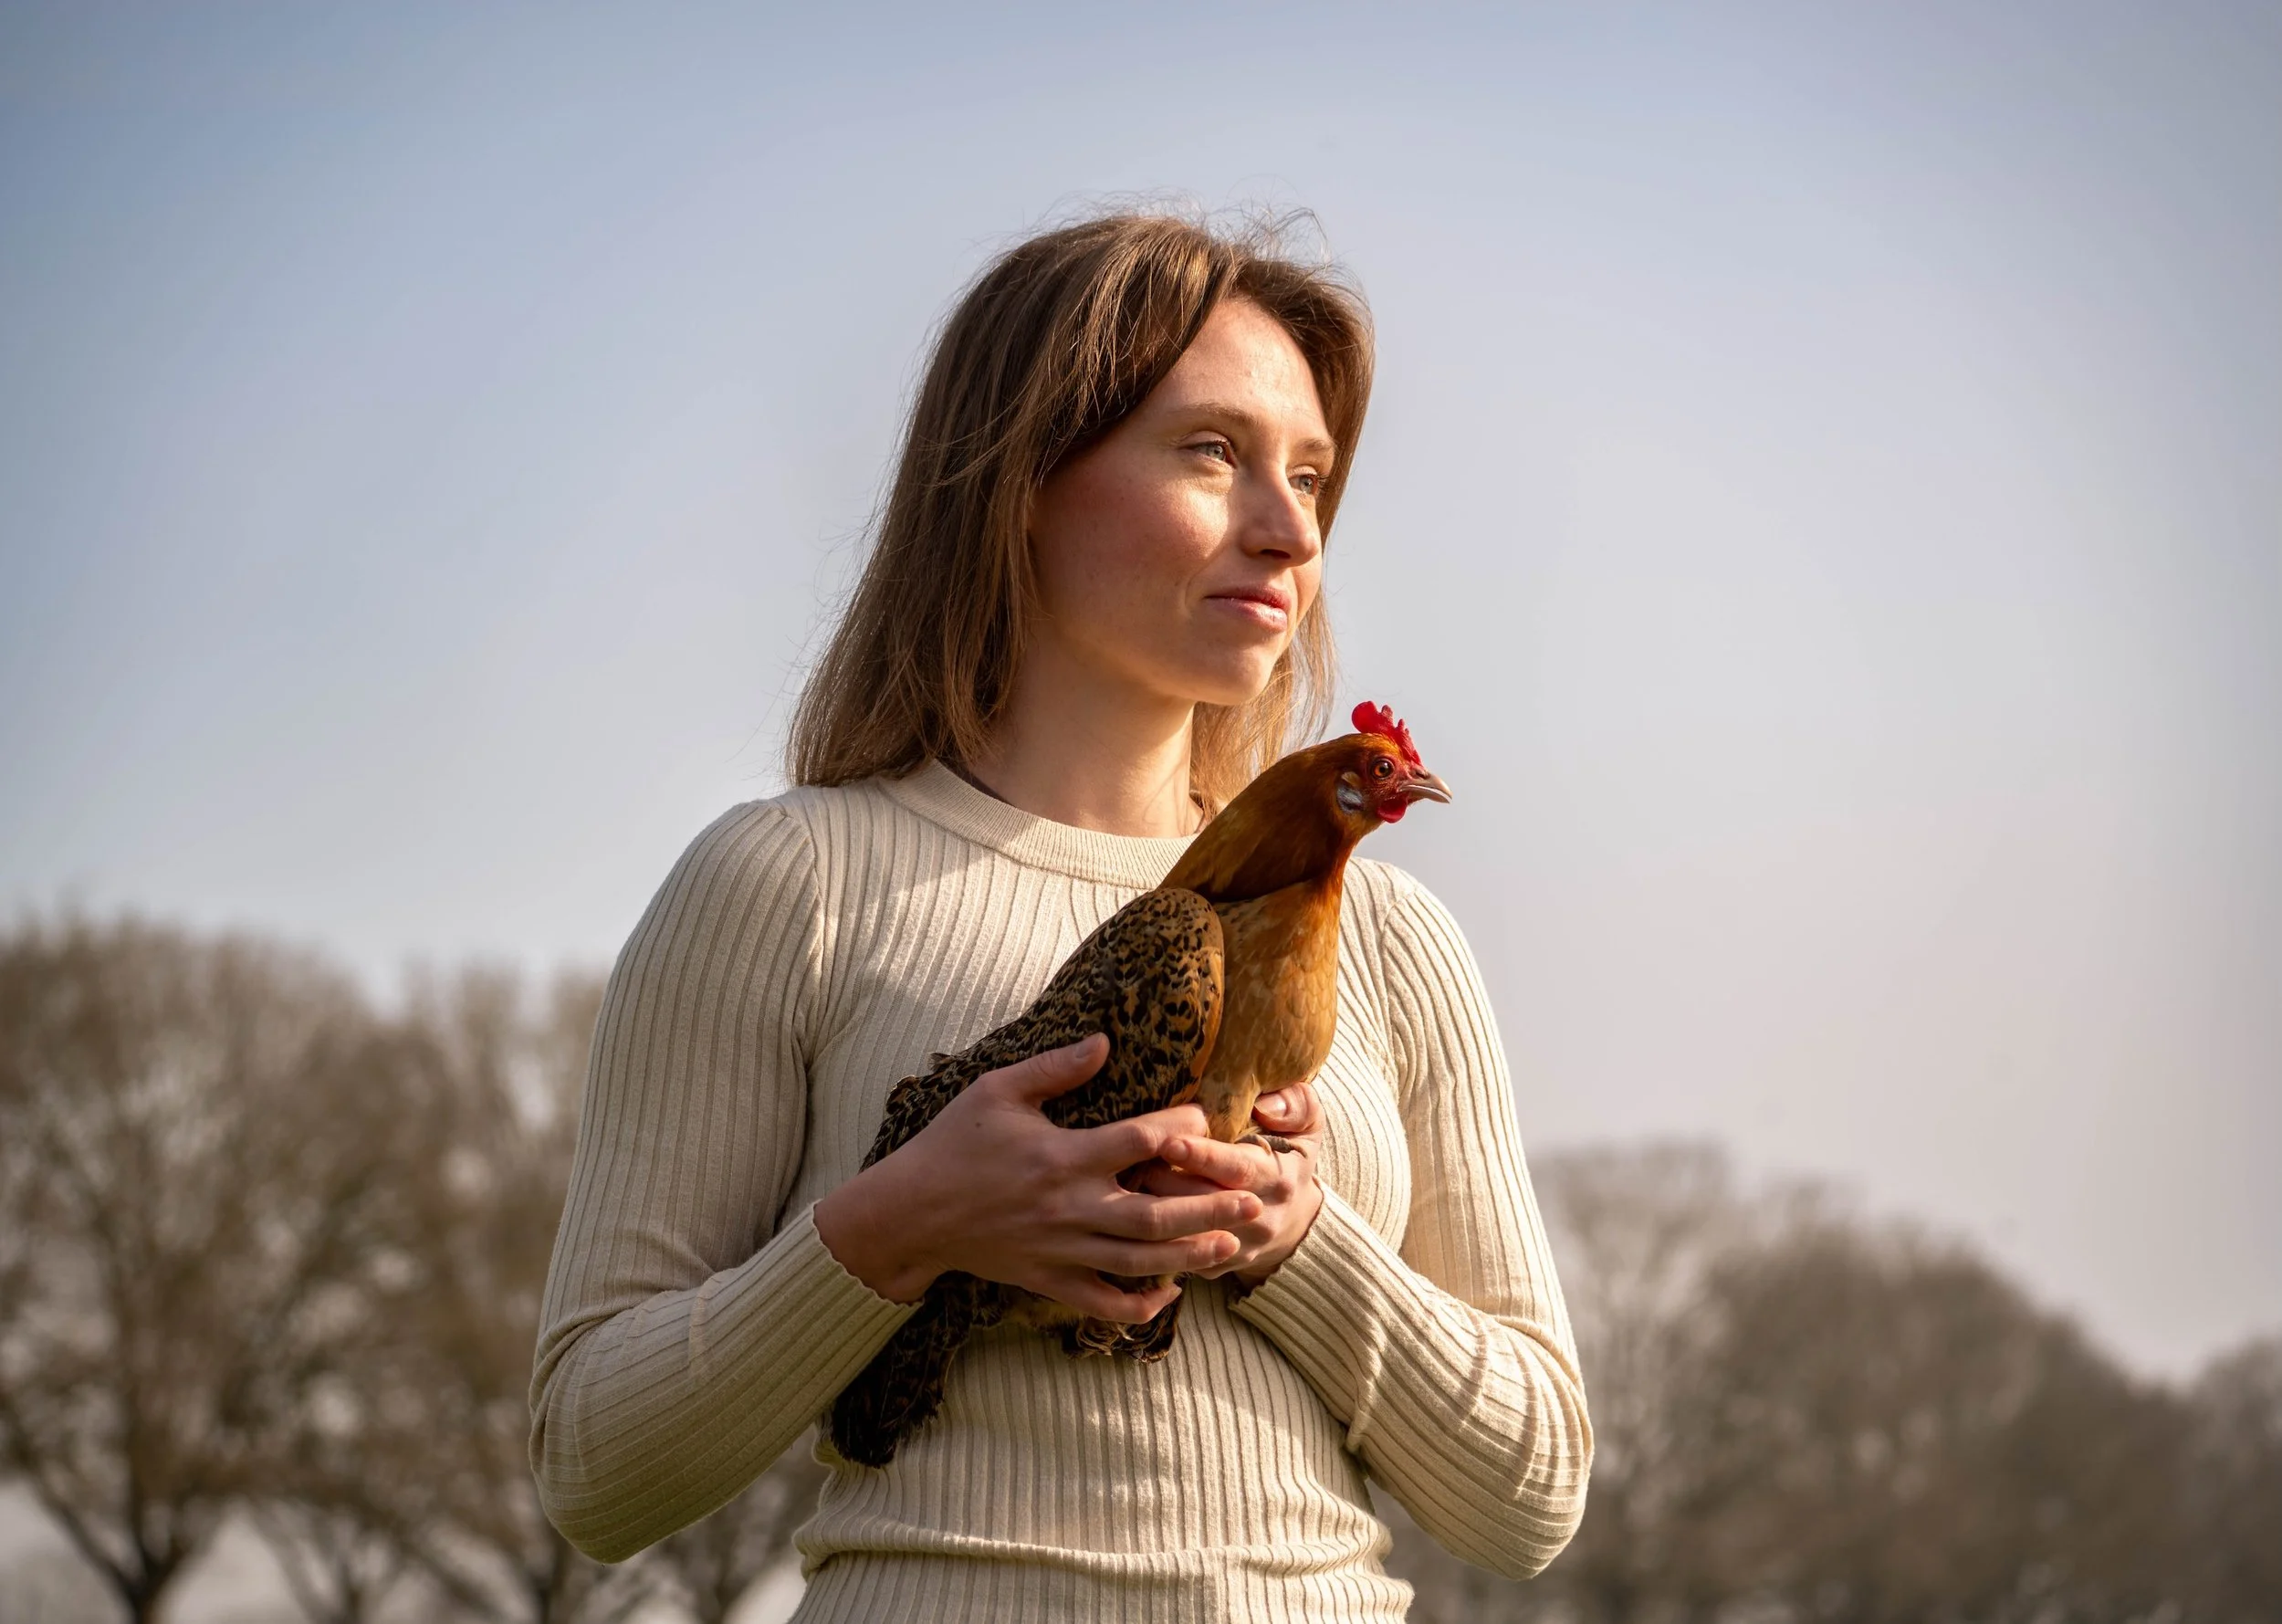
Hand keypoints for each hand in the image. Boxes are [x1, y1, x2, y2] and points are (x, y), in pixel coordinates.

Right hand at [813, 1035, 1263, 1322]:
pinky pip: (1102, 1301)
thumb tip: (1106, 1042)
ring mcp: (1060, 1250)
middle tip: (1254, 1198)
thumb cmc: (952, 1144)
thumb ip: (1055, 1069)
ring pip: (1139, 1261)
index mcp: (1062, 1156)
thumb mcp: (998, 1090)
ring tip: (1234, 1245)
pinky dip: (1139, 1304)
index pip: (1140, 1142)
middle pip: (1156, 1213)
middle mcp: (1069, 1207)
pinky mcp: (1047, 1280)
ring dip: (1191, 1255)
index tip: (1204, 1121)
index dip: (1180, 1131)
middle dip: (1210, 1207)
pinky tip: (1170, 1293)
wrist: (908, 1212)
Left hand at [1131, 1082, 1324, 1288]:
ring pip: (1185, 1233)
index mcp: (1279, 1178)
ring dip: (1152, 1208)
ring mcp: (1235, 1248)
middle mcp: (1259, 1218)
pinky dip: (1150, 1236)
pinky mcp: (1213, 1267)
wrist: (1297, 1220)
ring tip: (1124, 1181)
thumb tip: (1266, 1107)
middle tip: (1132, 1160)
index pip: (1238, 1168)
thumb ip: (1295, 1104)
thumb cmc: (1291, 1157)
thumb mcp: (1308, 1123)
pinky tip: (1127, 1211)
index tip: (1171, 1142)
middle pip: (1204, 1202)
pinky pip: (1176, 1256)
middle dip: (1166, 1181)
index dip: (1203, 1156)